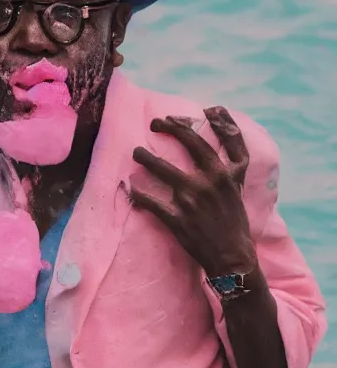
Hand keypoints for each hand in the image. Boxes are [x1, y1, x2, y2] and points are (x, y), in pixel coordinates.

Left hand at [130, 106, 257, 276]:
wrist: (232, 257)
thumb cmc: (234, 223)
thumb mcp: (238, 191)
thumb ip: (230, 169)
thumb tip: (218, 152)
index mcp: (229, 174)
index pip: (223, 139)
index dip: (218, 121)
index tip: (203, 110)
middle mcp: (213, 181)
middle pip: (192, 145)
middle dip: (173, 128)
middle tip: (156, 121)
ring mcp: (194, 200)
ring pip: (165, 170)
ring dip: (147, 158)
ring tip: (136, 151)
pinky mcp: (178, 219)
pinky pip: (152, 203)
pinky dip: (139, 195)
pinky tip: (130, 188)